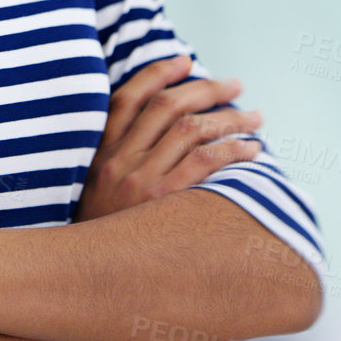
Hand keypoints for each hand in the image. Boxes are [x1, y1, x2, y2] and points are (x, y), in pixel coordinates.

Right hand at [76, 54, 263, 223]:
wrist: (85, 280)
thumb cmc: (98, 237)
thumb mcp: (94, 192)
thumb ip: (116, 162)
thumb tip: (155, 138)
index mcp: (101, 152)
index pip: (128, 97)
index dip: (157, 73)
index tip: (184, 60)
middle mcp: (119, 159)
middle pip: (168, 107)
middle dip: (206, 89)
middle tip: (236, 85)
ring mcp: (141, 180)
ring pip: (192, 130)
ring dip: (229, 118)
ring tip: (255, 119)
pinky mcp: (164, 203)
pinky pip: (206, 163)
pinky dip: (232, 150)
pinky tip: (251, 152)